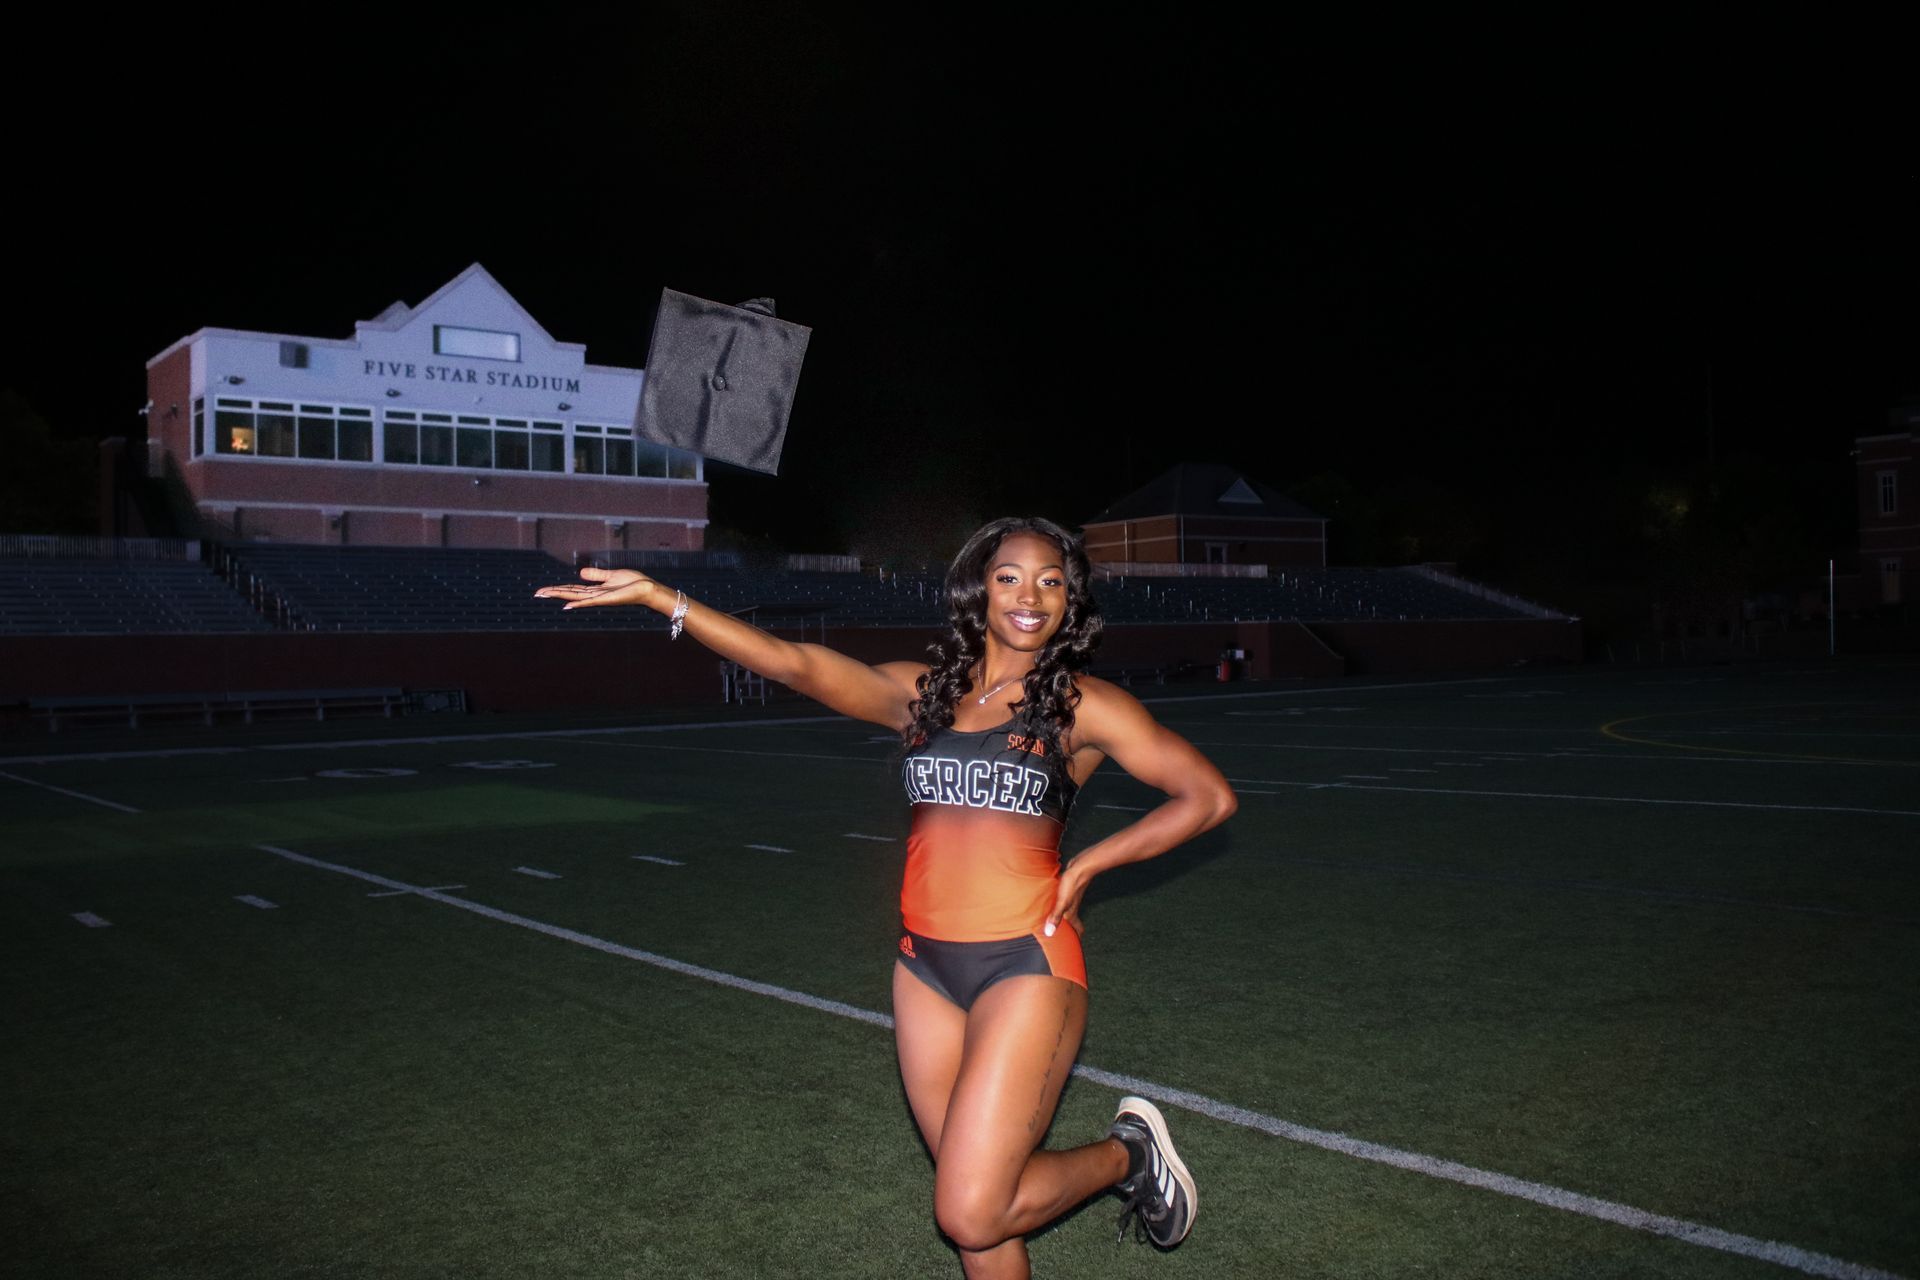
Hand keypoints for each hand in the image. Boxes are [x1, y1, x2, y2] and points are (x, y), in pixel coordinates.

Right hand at [535, 566, 661, 609]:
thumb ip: (596, 575)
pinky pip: (589, 601)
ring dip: (560, 596)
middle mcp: (595, 596)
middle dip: (554, 593)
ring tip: (544, 595)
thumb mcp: (611, 575)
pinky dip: (578, 603)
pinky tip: (566, 605)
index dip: (559, 589)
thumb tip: (580, 573)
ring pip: (575, 597)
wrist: (647, 589)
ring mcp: (600, 598)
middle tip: (537, 593)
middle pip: (570, 593)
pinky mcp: (607, 599)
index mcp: (596, 590)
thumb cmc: (633, 583)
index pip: (573, 589)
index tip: (544, 589)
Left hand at [1044, 863, 1090, 937]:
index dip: (1077, 937)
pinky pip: (1064, 902)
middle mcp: (1073, 907)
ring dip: (1064, 917)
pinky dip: (1060, 906)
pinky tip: (1053, 902)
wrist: (1081, 867)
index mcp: (1072, 912)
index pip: (1078, 929)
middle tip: (1063, 936)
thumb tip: (1049, 933)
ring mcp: (1072, 898)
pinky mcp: (1069, 890)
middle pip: (1073, 921)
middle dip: (1070, 929)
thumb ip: (1056, 916)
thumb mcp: (1062, 902)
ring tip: (1055, 921)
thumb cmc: (1072, 884)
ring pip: (1069, 911)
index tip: (1075, 946)